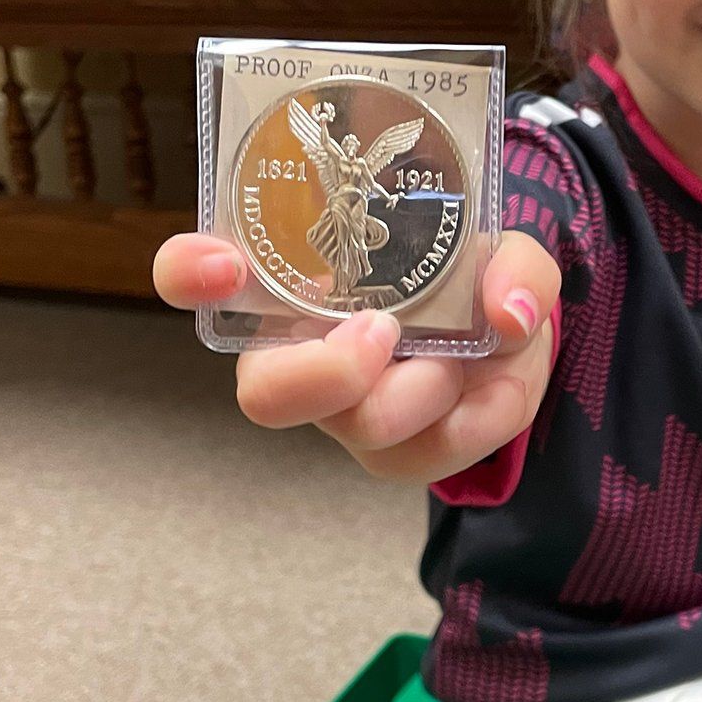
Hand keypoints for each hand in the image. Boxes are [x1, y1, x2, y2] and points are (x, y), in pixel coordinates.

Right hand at [151, 228, 560, 481]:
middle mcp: (299, 355)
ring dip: (435, 385)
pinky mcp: (396, 455)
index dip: (188, 272)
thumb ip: (513, 264)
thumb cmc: (467, 278)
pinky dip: (486, 414)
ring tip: (471, 350)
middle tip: (384, 330)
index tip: (224, 263)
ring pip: (365, 426)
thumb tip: (508, 313)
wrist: (510, 335)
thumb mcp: (498, 245)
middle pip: (267, 394)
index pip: (191, 275)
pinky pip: (433, 454)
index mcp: (290, 280)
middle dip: (328, 373)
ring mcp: (344, 413)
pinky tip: (501, 385)